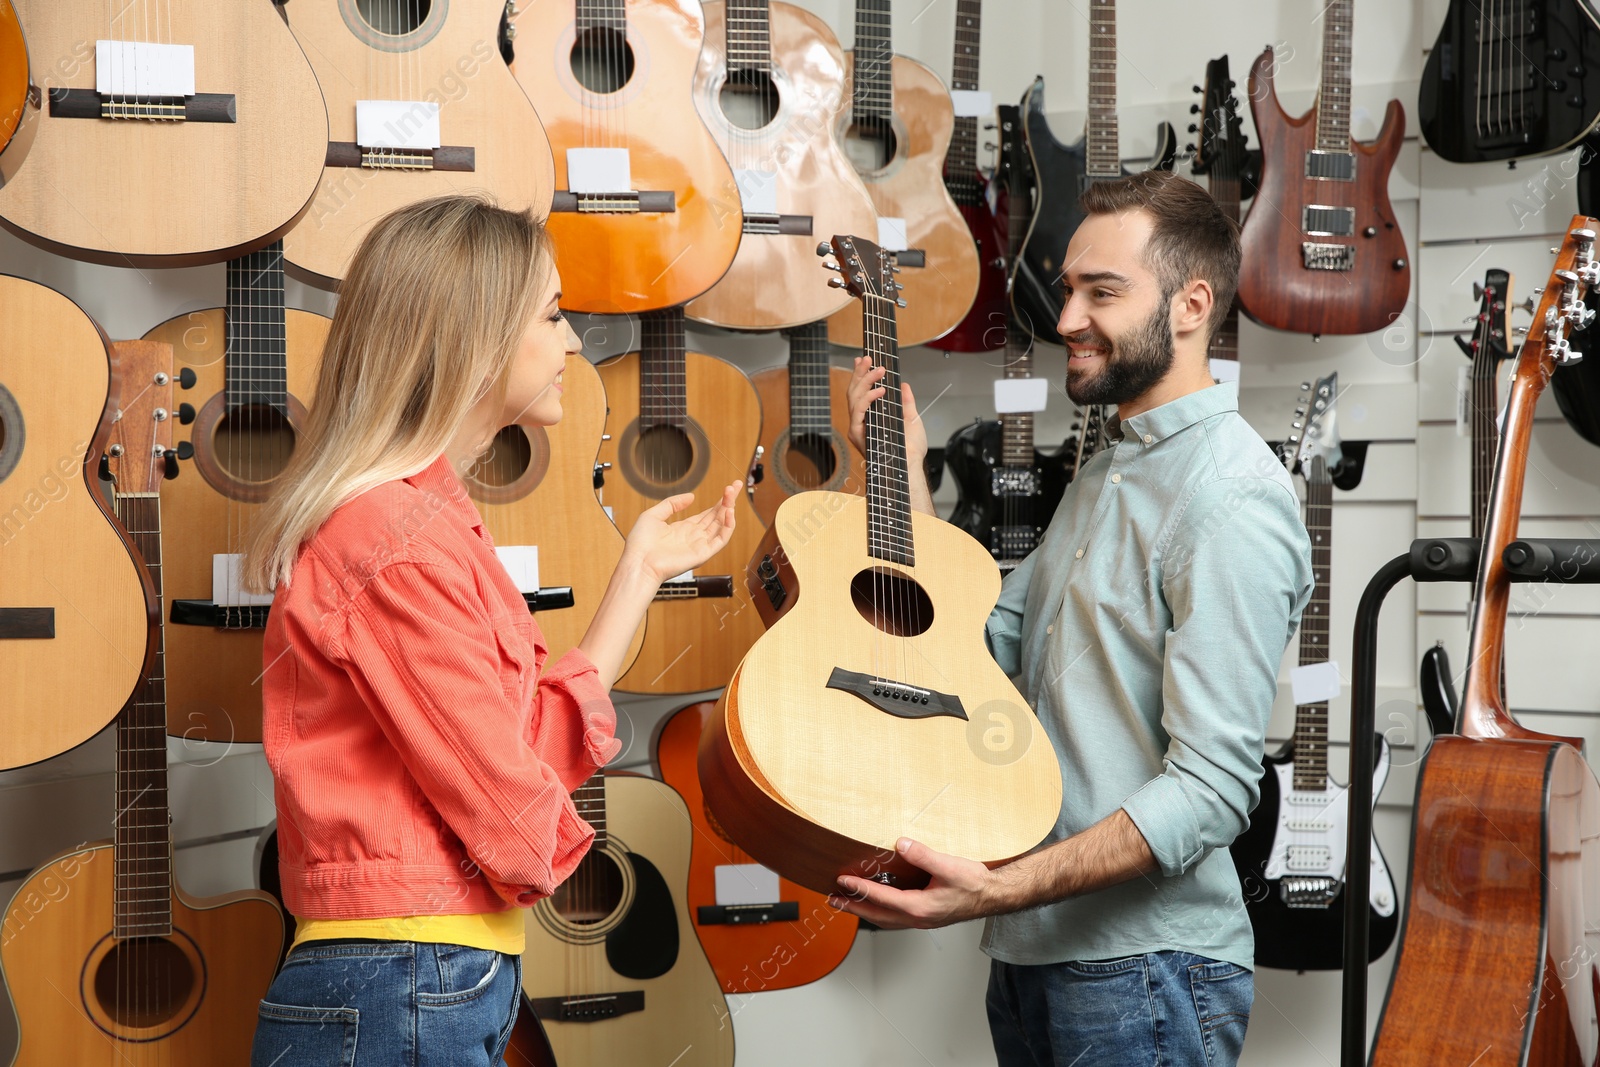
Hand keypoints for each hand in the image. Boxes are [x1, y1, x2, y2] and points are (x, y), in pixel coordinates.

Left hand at [622, 482, 739, 584]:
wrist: (638, 563)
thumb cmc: (640, 544)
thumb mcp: (653, 515)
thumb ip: (672, 504)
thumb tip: (692, 496)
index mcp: (684, 529)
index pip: (708, 514)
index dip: (719, 501)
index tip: (728, 487)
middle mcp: (694, 537)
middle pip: (717, 517)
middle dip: (728, 500)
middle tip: (736, 484)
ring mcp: (700, 545)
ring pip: (721, 525)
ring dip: (728, 508)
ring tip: (731, 492)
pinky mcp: (703, 554)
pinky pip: (721, 539)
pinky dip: (728, 526)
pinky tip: (729, 512)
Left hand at [829, 838, 1010, 930]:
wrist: (994, 896)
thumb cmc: (975, 884)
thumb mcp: (948, 866)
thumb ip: (923, 855)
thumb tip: (901, 844)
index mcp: (920, 907)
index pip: (882, 898)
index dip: (860, 889)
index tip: (843, 881)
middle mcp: (918, 917)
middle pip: (877, 915)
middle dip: (853, 906)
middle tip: (833, 899)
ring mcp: (921, 919)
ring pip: (885, 919)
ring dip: (864, 910)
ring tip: (847, 902)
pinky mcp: (926, 916)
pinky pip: (895, 917)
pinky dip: (880, 911)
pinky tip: (877, 904)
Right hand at [846, 356, 926, 464]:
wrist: (910, 464)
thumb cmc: (910, 448)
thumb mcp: (912, 419)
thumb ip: (906, 401)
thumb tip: (904, 385)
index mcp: (870, 418)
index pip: (860, 392)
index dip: (860, 375)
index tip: (863, 358)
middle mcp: (860, 422)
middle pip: (853, 392)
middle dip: (860, 373)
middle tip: (870, 358)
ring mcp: (857, 428)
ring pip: (854, 397)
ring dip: (865, 380)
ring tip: (880, 370)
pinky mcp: (857, 434)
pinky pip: (858, 411)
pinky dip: (868, 398)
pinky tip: (881, 390)